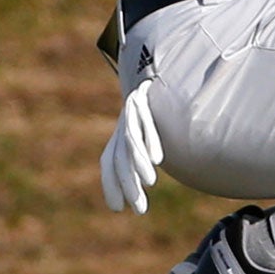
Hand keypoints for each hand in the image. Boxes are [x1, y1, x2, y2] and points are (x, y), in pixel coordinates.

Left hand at [99, 79, 163, 213]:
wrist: (162, 65)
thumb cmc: (165, 102)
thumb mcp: (155, 128)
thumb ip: (152, 148)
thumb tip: (156, 174)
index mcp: (121, 130)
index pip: (109, 160)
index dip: (111, 184)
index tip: (118, 208)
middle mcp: (122, 121)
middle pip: (118, 156)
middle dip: (127, 182)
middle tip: (140, 209)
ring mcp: (131, 108)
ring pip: (130, 140)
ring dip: (139, 164)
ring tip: (150, 184)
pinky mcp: (142, 97)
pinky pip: (142, 122)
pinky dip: (150, 140)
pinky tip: (158, 159)